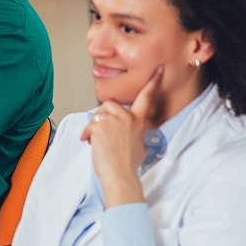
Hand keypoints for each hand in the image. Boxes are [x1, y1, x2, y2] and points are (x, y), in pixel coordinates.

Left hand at [80, 67, 163, 205]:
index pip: (146, 96)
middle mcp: (128, 117)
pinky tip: (91, 144)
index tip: (158, 70)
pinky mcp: (100, 126)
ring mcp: (114, 120)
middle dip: (103, 115)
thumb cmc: (129, 164)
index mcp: (139, 120)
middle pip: (110, 104)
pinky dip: (87, 135)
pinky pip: (89, 125)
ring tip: (96, 141)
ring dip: (94, 127)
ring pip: (98, 114)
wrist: (120, 175)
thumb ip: (135, 131)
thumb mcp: (140, 144)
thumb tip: (129, 131)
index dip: (153, 81)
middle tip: (102, 131)